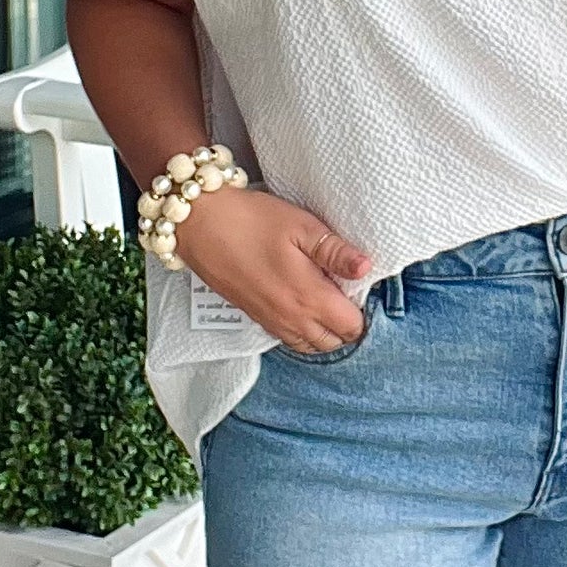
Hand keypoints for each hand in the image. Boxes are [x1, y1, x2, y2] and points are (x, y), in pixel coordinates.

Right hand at [171, 185, 372, 351]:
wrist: (200, 225)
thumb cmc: (251, 221)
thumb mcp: (301, 226)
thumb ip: (336, 252)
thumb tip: (366, 268)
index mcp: (309, 297)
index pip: (352, 326)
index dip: (363, 308)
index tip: (361, 285)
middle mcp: (292, 319)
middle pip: (334, 342)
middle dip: (348, 323)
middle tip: (346, 290)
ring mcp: (271, 321)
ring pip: (311, 345)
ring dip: (325, 329)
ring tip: (327, 297)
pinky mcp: (256, 317)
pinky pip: (289, 338)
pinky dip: (303, 330)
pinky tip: (302, 302)